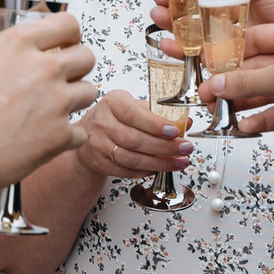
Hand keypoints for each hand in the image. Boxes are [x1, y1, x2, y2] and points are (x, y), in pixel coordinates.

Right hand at [0, 14, 98, 204]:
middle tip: (63, 76)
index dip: (68, 34)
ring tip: (55, 109)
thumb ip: (2, 56)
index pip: (66, 23)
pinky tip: (49, 138)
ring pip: (90, 91)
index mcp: (17, 44)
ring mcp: (55, 102)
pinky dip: (68, 136)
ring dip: (75, 99)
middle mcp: (42, 69)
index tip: (65, 42)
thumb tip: (13, 58)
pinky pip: (80, 132)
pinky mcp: (59, 136)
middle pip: (86, 56)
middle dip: (77, 66)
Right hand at [75, 91, 196, 180]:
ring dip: (159, 163)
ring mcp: (98, 144)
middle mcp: (102, 122)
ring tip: (178, 162)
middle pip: (135, 139)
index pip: (134, 114)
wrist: (88, 133)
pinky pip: (126, 170)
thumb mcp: (133, 106)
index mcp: (112, 102)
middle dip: (165, 147)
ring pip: (131, 158)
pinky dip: (146, 171)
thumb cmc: (115, 117)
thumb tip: (185, 122)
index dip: (155, 124)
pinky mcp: (99, 162)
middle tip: (185, 148)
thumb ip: (158, 113)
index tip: (175, 131)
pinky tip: (159, 168)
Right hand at [198, 22, 273, 169]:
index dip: (231, 51)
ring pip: (265, 91)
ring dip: (242, 102)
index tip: (208, 63)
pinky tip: (244, 126)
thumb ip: (246, 81)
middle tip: (206, 92)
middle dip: (232, 82)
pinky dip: (260, 118)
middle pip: (257, 67)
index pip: (257, 38)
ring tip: (217, 111)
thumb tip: (217, 83)